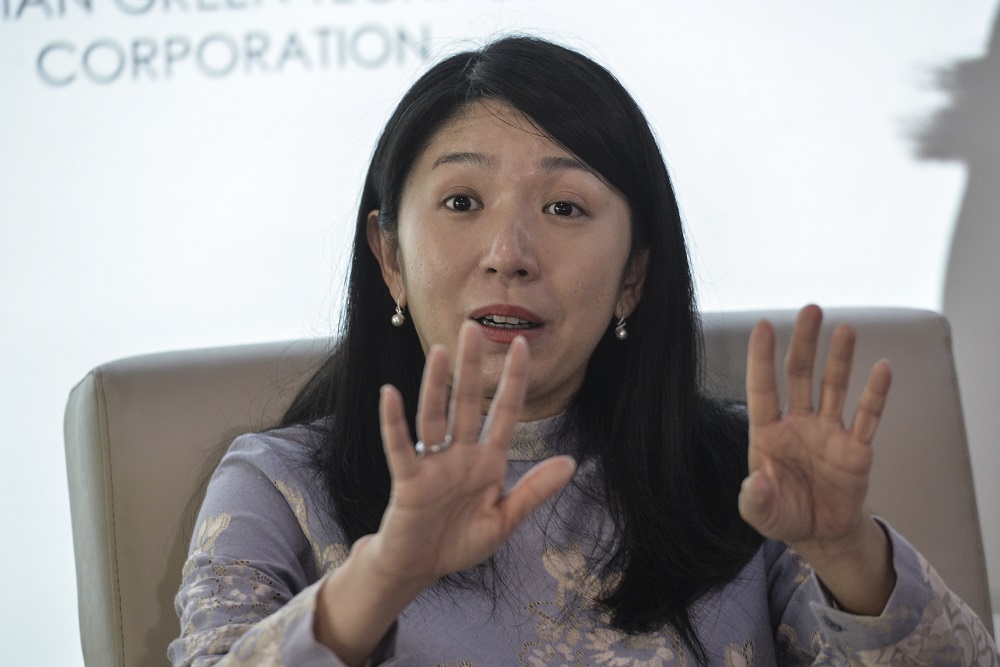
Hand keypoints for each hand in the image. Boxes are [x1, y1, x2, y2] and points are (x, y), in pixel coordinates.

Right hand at [367, 320, 575, 587]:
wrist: (421, 568)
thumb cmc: (460, 542)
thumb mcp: (505, 520)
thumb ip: (534, 491)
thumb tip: (571, 463)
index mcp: (488, 462)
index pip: (505, 413)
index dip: (514, 381)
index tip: (522, 344)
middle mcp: (460, 455)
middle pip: (467, 403)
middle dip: (472, 368)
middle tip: (473, 327)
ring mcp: (433, 465)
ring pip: (435, 416)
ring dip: (437, 385)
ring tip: (441, 351)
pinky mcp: (409, 481)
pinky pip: (401, 447)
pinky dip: (394, 422)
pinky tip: (390, 394)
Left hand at [739, 305, 894, 612]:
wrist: (819, 535)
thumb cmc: (782, 514)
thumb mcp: (760, 513)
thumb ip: (755, 498)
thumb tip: (757, 480)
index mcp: (768, 432)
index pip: (763, 388)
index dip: (762, 358)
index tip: (764, 325)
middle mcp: (798, 424)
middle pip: (800, 375)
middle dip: (805, 343)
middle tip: (811, 309)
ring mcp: (829, 432)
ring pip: (834, 386)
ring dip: (839, 358)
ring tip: (844, 328)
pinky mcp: (857, 448)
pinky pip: (867, 416)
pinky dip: (876, 393)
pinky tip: (882, 367)